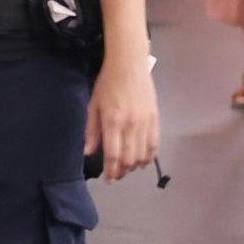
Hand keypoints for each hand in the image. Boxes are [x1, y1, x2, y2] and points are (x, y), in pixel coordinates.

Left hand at [84, 59, 160, 180]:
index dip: (111, 171)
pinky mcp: (155, 119)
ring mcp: (145, 122)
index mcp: (112, 121)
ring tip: (128, 168)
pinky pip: (155, 144)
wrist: (129, 64)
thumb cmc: (107, 83)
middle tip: (117, 175)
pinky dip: (149, 156)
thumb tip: (89, 152)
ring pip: (143, 155)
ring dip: (135, 166)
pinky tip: (143, 160)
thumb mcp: (93, 105)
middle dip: (122, 172)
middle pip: (129, 159)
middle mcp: (130, 125)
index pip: (113, 155)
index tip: (108, 179)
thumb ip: (91, 130)